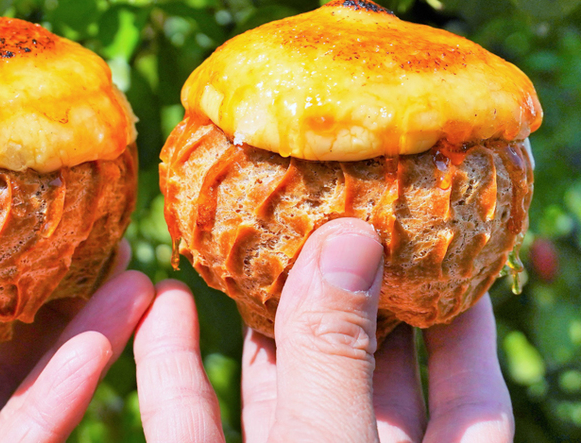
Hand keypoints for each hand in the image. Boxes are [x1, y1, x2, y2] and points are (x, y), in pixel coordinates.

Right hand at [134, 218, 513, 441]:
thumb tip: (348, 240)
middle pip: (363, 370)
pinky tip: (162, 303)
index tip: (449, 240)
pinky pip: (190, 419)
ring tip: (247, 239)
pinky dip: (172, 363)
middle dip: (345, 291)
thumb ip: (337, 360)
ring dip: (253, 317)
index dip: (465, 315)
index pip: (469, 392)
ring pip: (274, 388)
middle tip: (334, 213)